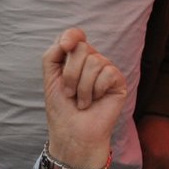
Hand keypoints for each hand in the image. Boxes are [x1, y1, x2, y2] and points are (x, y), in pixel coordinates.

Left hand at [42, 27, 125, 168]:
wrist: (72, 133)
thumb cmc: (61, 108)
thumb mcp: (50, 77)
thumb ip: (54, 53)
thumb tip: (69, 39)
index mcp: (75, 59)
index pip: (76, 35)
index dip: (71, 36)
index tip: (64, 46)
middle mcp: (92, 62)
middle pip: (82, 48)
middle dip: (70, 73)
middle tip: (70, 92)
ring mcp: (106, 71)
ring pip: (94, 61)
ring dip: (82, 86)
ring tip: (82, 101)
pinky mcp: (118, 82)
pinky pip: (107, 73)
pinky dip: (96, 89)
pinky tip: (95, 101)